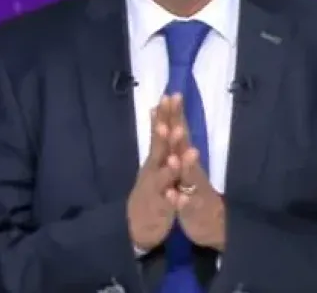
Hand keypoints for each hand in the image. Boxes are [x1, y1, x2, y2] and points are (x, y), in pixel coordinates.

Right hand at [127, 96, 180, 250]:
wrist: (139, 221)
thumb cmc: (152, 186)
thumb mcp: (155, 160)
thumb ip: (159, 137)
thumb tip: (158, 109)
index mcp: (156, 157)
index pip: (160, 131)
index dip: (165, 115)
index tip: (171, 96)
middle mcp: (153, 170)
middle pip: (159, 150)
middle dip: (164, 138)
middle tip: (170, 124)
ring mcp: (155, 190)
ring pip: (162, 178)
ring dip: (169, 169)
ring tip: (175, 159)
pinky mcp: (159, 209)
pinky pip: (166, 205)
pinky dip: (172, 201)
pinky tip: (177, 197)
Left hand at [163, 96, 226, 251]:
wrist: (212, 223)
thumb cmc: (194, 189)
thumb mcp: (185, 165)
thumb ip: (178, 143)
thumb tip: (170, 117)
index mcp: (187, 159)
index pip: (180, 132)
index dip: (175, 115)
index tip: (169, 95)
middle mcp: (193, 170)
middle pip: (185, 150)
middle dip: (179, 136)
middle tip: (170, 122)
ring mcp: (196, 190)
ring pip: (190, 178)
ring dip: (184, 167)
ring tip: (176, 157)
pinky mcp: (196, 211)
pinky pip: (188, 206)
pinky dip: (182, 201)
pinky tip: (176, 197)